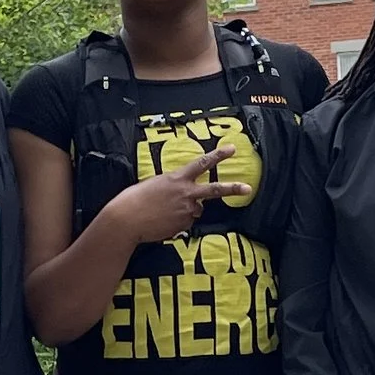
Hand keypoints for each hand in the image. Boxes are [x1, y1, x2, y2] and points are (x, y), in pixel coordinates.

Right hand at [114, 143, 230, 241]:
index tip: (232, 149)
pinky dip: (178, 221)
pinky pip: (186, 222)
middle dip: (233, 188)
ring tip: (165, 211)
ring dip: (187, 209)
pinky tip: (163, 220)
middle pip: (215, 190)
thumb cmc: (135, 199)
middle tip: (248, 188)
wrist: (127, 220)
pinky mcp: (183, 225)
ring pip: (196, 209)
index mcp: (177, 178)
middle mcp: (186, 193)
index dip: (218, 155)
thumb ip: (173, 186)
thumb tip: (182, 193)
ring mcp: (186, 211)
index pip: (202, 163)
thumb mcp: (154, 184)